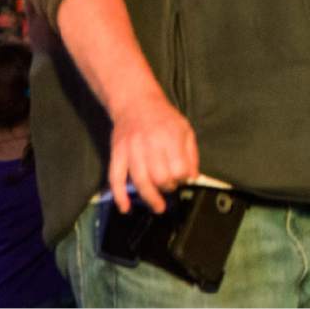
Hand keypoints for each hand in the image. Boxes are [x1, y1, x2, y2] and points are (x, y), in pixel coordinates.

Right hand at [108, 91, 198, 213]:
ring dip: (150, 198)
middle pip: (160, 178)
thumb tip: (193, 177)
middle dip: (168, 188)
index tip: (183, 179)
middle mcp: (151, 143)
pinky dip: (120, 195)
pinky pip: (115, 178)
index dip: (183, 178)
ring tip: (158, 206)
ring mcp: (131, 149)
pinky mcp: (117, 153)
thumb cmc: (163, 117)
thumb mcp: (185, 129)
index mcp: (171, 136)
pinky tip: (126, 207)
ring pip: (140, 181)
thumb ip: (191, 153)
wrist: (136, 101)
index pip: (179, 169)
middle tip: (170, 187)